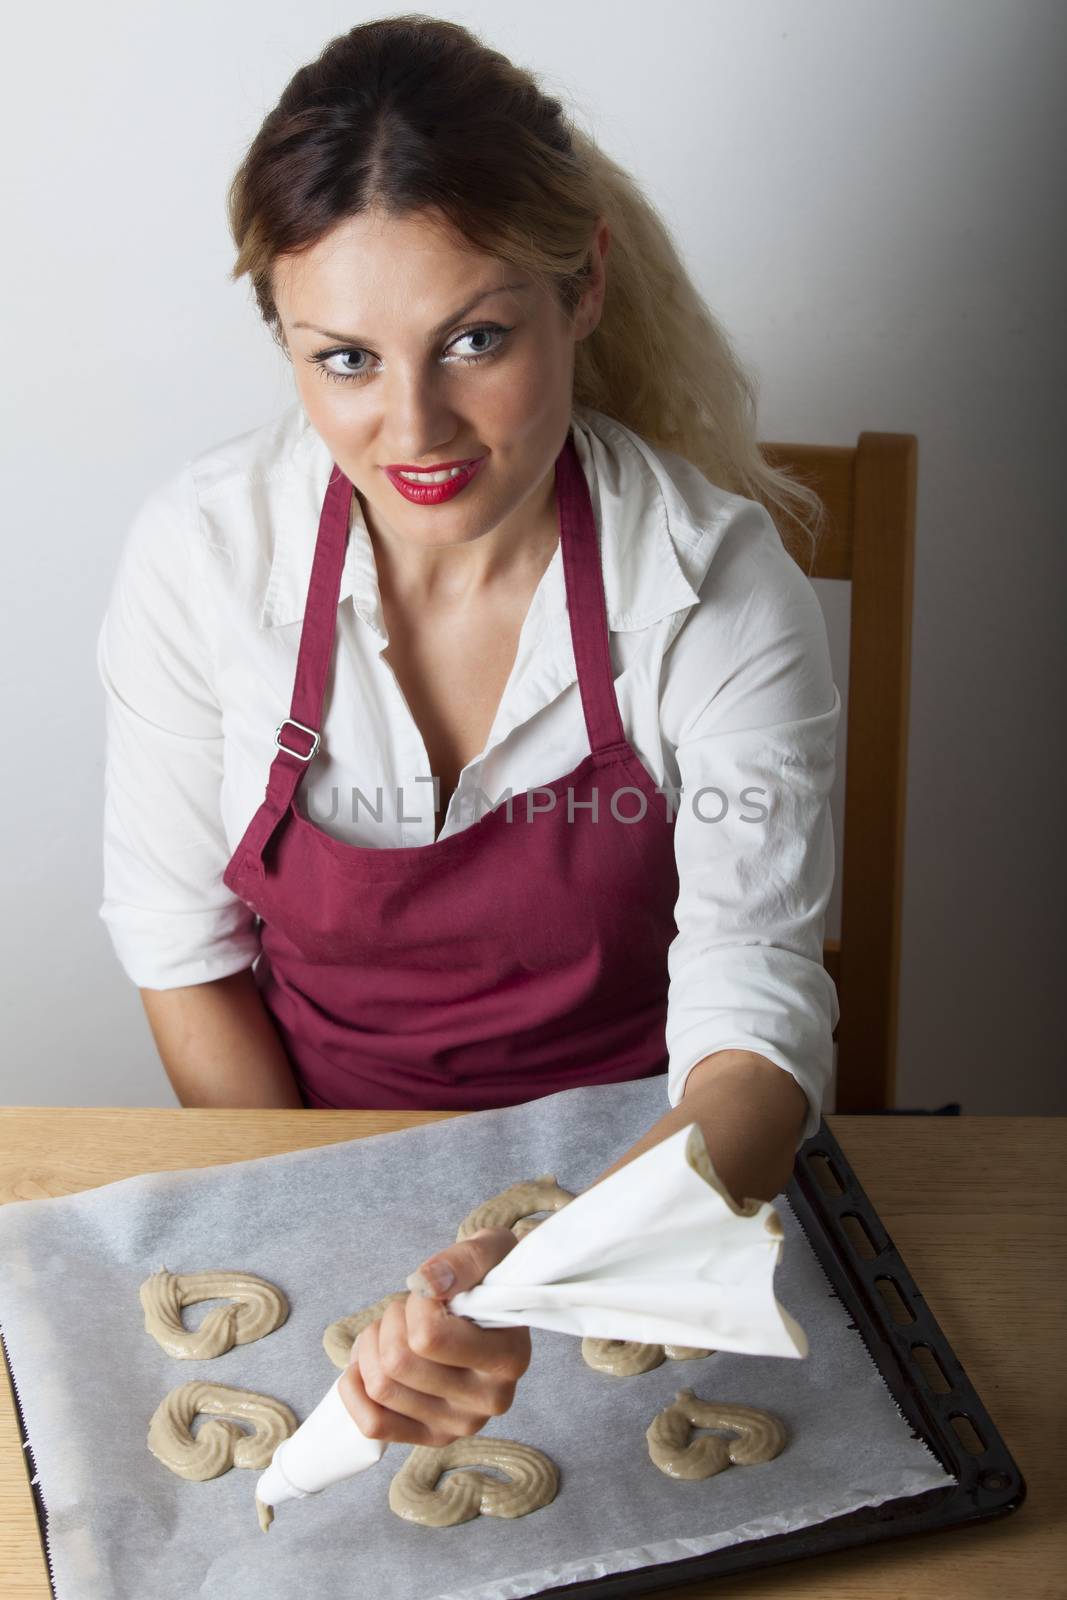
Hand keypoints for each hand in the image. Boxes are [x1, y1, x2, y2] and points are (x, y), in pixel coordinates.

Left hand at [337, 1227, 531, 1445]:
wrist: (491, 1308)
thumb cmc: (487, 1279)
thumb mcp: (488, 1251)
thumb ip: (464, 1260)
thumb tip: (426, 1284)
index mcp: (510, 1357)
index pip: (429, 1337)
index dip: (417, 1304)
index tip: (434, 1292)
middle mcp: (489, 1400)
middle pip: (398, 1362)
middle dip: (391, 1322)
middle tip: (409, 1310)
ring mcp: (459, 1425)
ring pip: (381, 1387)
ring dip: (373, 1346)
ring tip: (394, 1331)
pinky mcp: (432, 1437)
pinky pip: (372, 1424)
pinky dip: (356, 1388)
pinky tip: (369, 1362)